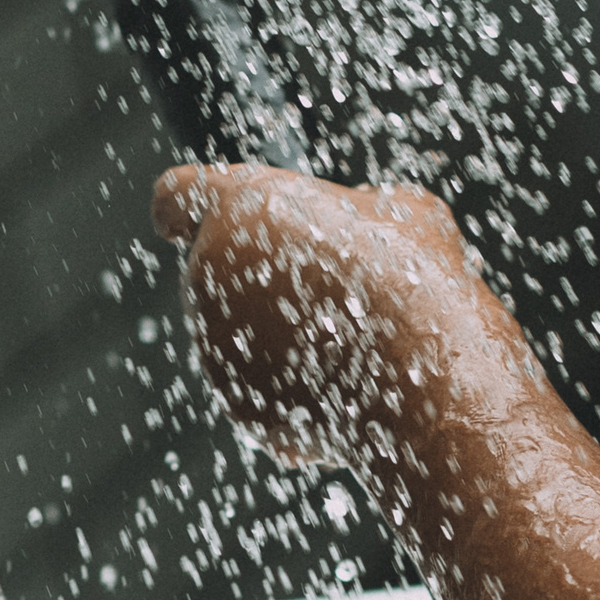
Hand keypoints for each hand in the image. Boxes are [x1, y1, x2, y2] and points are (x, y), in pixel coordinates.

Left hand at [152, 163, 475, 469]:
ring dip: (290, 335)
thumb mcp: (400, 209)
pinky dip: (306, 390)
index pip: (177, 196)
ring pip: (247, 333)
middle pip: (222, 270)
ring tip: (358, 340)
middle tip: (338, 288)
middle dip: (266, 277)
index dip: (183, 209)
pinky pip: (271, 389)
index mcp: (239, 209)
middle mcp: (210, 275)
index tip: (182, 225)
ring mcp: (216, 346)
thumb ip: (354, 210)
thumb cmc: (414, 276)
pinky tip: (356, 388)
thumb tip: (358, 225)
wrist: (422, 378)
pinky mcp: (240, 404)